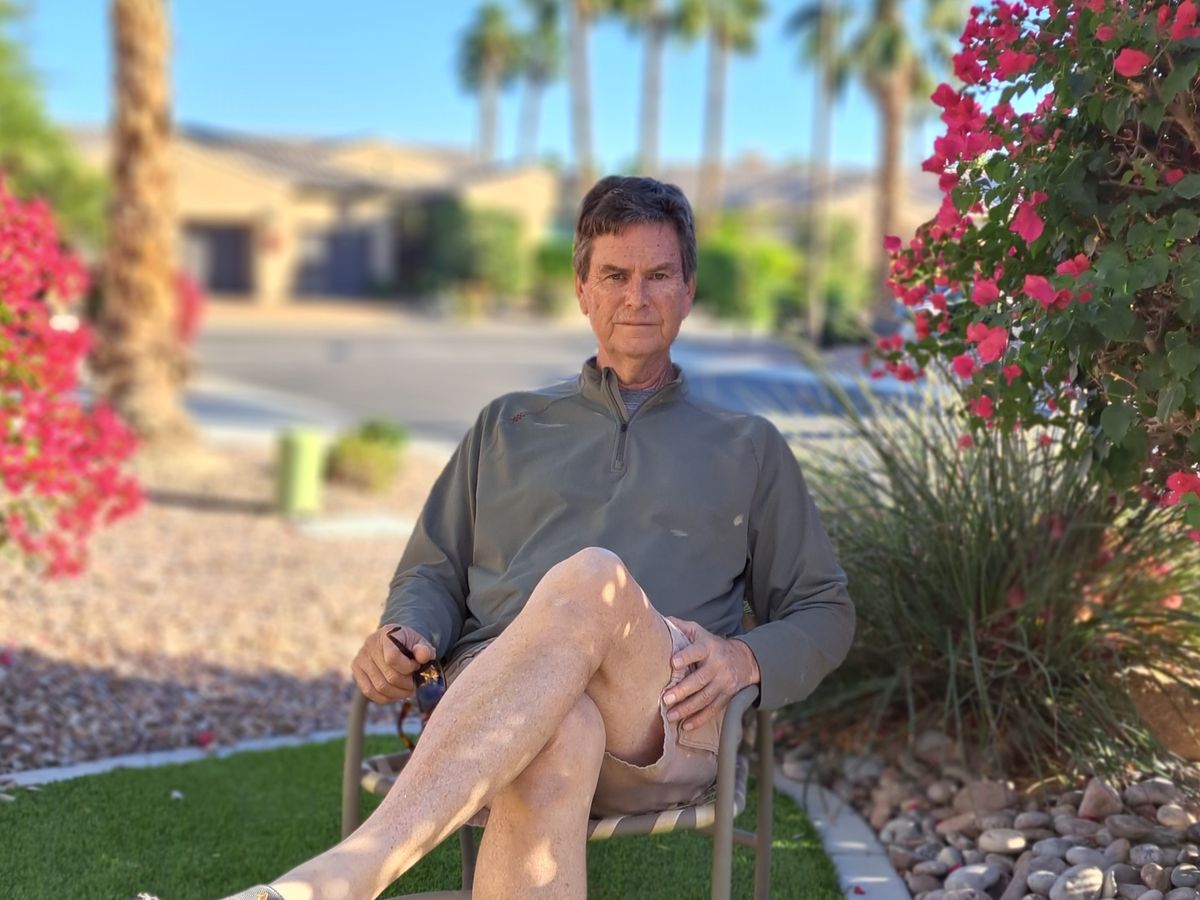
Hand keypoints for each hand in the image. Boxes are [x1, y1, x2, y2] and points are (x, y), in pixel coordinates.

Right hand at [351, 625, 435, 703]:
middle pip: (388, 676)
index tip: (417, 667)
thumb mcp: (421, 643)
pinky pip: (369, 692)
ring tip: (408, 690)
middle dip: (407, 684)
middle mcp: (369, 645)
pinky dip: (386, 698)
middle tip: (416, 684)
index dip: (408, 668)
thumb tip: (424, 656)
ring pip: (380, 687)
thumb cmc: (410, 644)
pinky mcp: (356, 671)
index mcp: (386, 634)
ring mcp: (360, 658)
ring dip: (398, 693)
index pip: (393, 658)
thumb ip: (424, 650)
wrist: (396, 642)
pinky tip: (396, 693)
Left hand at [662, 617, 760, 733]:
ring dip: (687, 708)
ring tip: (670, 715)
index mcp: (709, 647)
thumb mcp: (700, 632)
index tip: (673, 663)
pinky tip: (685, 726)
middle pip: (700, 680)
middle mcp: (718, 666)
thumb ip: (681, 627)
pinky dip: (699, 719)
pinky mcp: (726, 697)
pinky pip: (713, 710)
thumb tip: (660, 620)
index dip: (686, 656)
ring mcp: (723, 683)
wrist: (745, 660)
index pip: (698, 651)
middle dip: (683, 690)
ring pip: (705, 698)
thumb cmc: (712, 645)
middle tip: (665, 698)